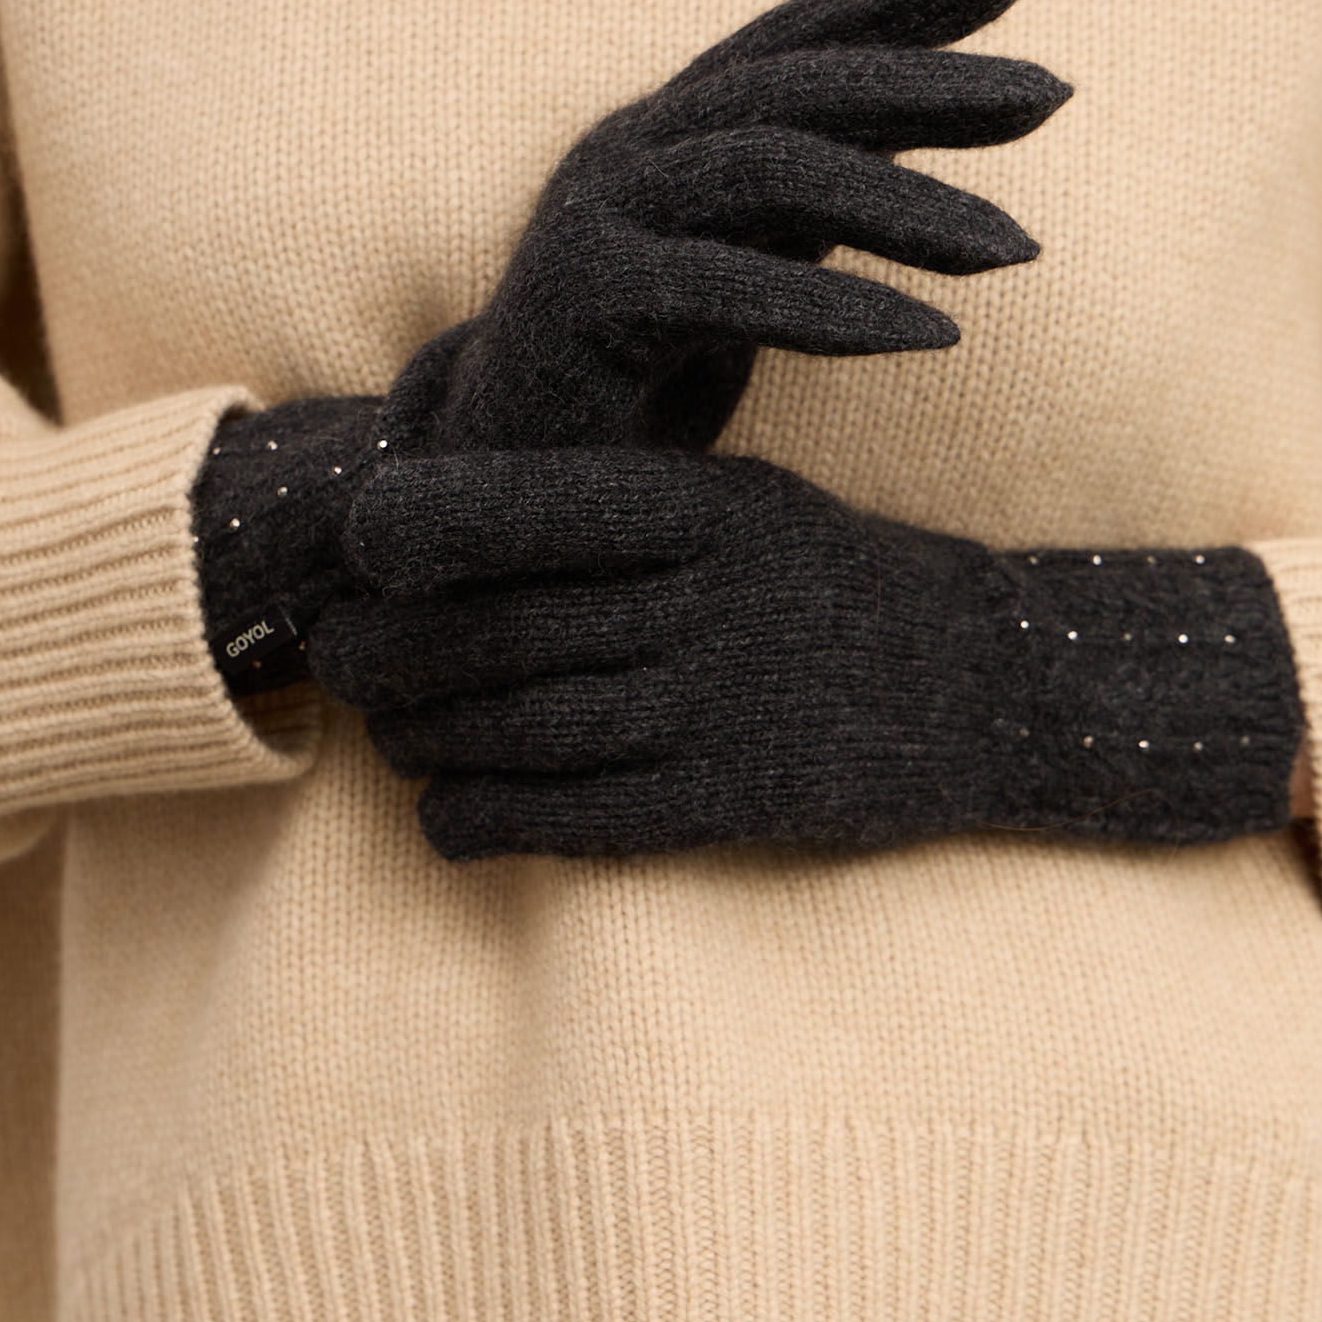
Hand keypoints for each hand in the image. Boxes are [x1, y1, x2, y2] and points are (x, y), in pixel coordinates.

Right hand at [196, 0, 1068, 699]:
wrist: (500, 489)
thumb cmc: (630, 388)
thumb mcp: (738, 277)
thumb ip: (807, 208)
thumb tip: (921, 153)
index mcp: (666, 134)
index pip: (794, 40)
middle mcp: (626, 150)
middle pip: (795, 86)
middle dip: (929, 82)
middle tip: (1054, 96)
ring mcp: (592, 213)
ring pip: (767, 169)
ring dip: (902, 204)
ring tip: (1017, 250)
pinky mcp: (576, 297)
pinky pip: (720, 285)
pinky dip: (830, 309)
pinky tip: (932, 336)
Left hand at [305, 448, 1305, 859]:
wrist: (979, 683)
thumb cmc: (826, 582)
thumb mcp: (740, 502)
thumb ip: (614, 506)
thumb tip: (434, 524)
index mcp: (700, 504)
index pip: (516, 506)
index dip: (408, 532)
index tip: (355, 555)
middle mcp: (703, 598)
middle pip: (492, 630)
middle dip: (388, 655)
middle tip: (343, 663)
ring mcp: (719, 705)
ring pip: (517, 728)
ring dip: (423, 741)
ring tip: (390, 737)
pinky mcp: (728, 800)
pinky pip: (569, 818)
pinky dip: (481, 819)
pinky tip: (447, 813)